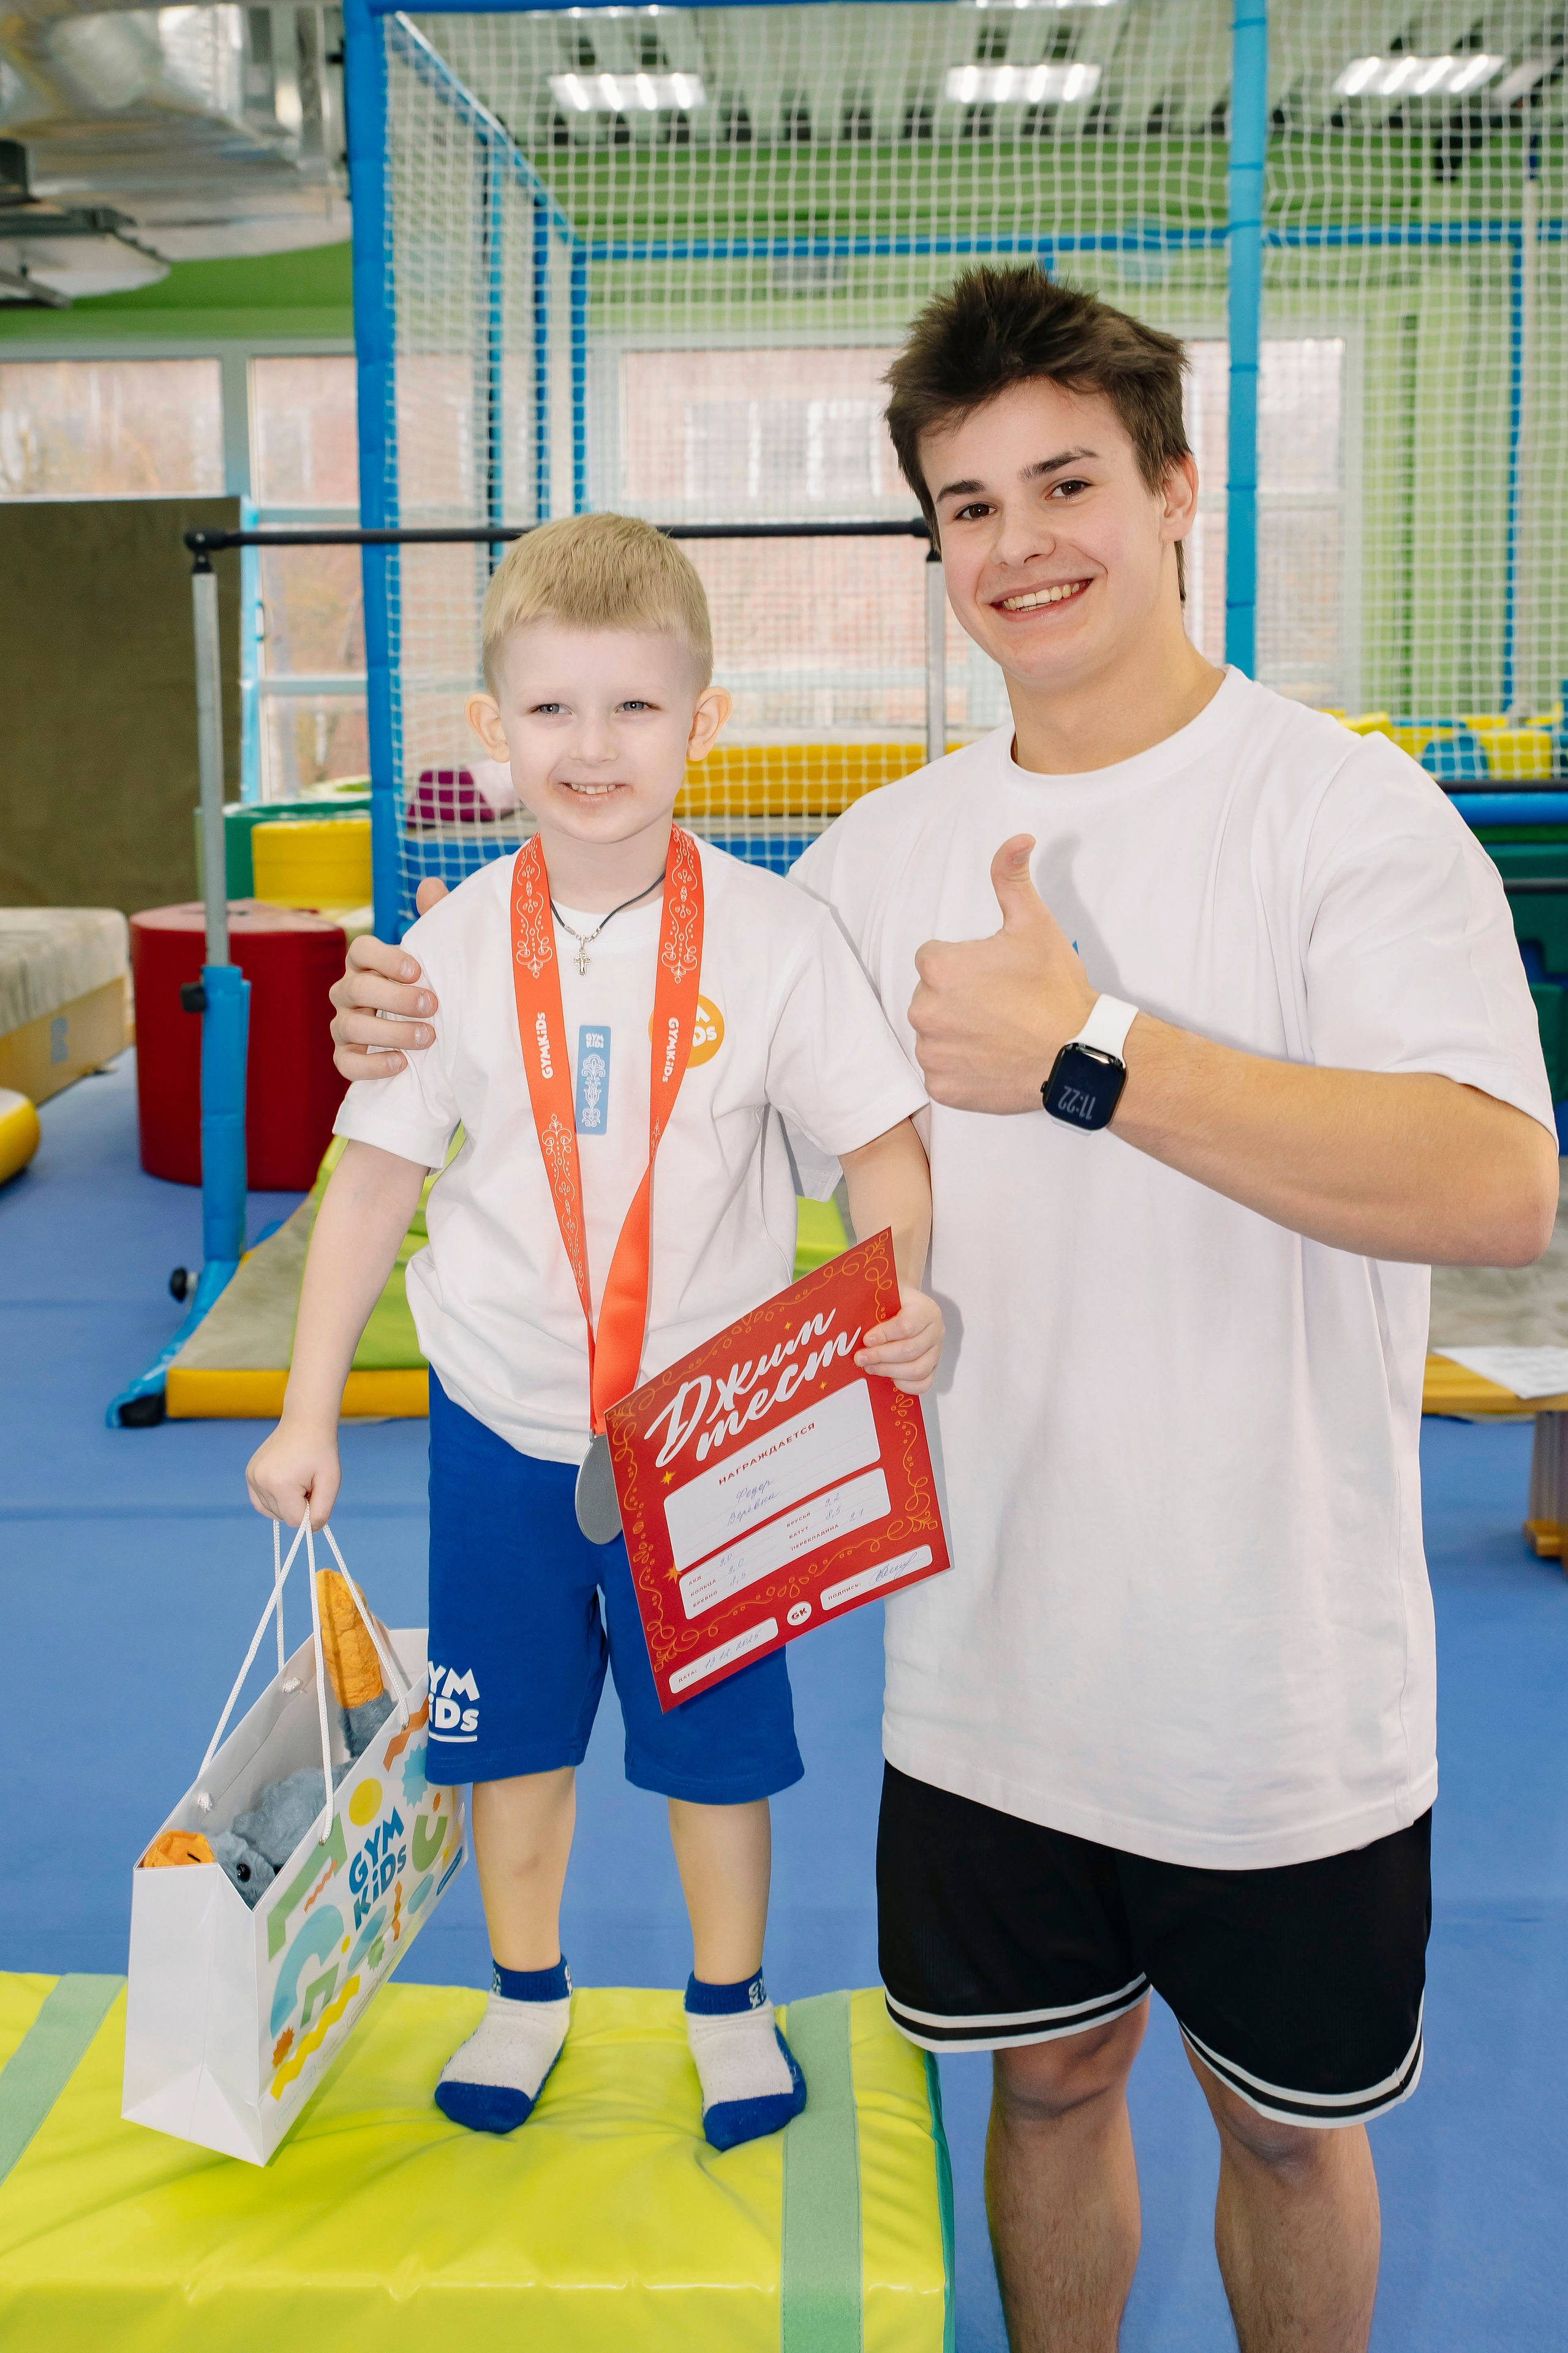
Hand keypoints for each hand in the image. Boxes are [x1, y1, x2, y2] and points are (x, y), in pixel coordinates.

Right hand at [247, 1419, 341, 1530]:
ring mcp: (252, 1477)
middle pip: (283, 1517)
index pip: (296, 1520)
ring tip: (297, 1478)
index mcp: (279, 1484)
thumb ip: (322, 1511)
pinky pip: (261, 1502)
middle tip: (307, 1480)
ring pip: (272, 1512)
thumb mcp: (331, 1482)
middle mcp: (260, 1481)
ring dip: (287, 1502)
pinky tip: (285, 1485)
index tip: (315, 1489)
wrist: (305, 1422)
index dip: (310, 1509)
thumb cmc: (321, 1451)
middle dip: (298, 1505)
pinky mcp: (249, 1474)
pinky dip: (274, 1500)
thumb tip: (310, 1531)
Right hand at [328, 877, 448, 1079]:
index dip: (385, 958)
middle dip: (394, 997)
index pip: (360, 950)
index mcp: (366, 964)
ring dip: (390, 1032)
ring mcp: (344, 1025)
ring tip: (428, 1037)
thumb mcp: (435, 957)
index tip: (417, 969)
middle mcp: (348, 992)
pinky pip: (346, 1063)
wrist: (429, 1040)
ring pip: (351, 1027)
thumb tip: (431, 884)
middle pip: (356, 988)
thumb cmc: (427, 989)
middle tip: (432, 1005)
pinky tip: (401, 1063)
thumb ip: (433, 922)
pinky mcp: (346, 1057)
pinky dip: (372, 1064)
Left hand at [855, 1287, 944, 1393]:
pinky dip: (904, 1385)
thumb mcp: (885, 1295)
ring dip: (889, 1371)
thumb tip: (855, 1327)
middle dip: (881, 1356)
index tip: (866, 1340)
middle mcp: (936, 1330)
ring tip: (870, 1367)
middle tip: (861, 1358)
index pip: (907, 1326)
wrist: (906, 1305)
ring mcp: (937, 1350)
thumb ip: (873, 1307)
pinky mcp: (934, 1366)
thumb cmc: (893, 1301)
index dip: (885, 1335)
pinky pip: (924, 1383)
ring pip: (918, 1369)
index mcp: (925, 1309)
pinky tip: (888, 1377)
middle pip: (910, 1350)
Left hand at [908, 836, 1096, 1112]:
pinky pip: (939, 1073)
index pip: (934, 959)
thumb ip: (1012, 878)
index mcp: (938, 968)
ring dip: (957, 1033)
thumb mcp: (1034, 925)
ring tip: (998, 1033)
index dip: (967, 966)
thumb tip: (1017, 839)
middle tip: (1001, 1006)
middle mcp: (925, 1011)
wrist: (1078, 1053)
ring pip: (934, 1035)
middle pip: (930, 997)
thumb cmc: (1055, 989)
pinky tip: (991, 1060)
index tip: (995, 977)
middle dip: (959, 999)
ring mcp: (932, 1054)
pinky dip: (960, 1069)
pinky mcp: (941, 1087)